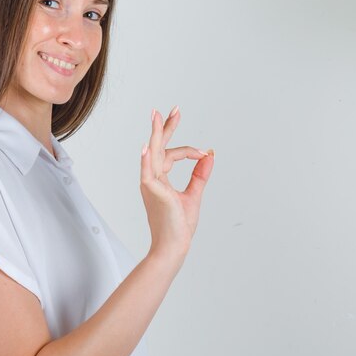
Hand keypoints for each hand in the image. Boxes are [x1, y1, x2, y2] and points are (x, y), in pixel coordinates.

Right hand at [140, 106, 213, 261]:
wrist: (173, 246)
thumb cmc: (178, 226)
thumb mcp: (193, 195)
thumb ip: (199, 176)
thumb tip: (208, 156)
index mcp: (159, 180)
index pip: (170, 155)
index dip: (188, 151)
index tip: (203, 152)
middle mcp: (152, 179)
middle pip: (159, 147)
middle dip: (166, 127)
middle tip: (175, 109)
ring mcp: (150, 184)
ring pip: (154, 153)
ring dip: (157, 134)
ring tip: (158, 116)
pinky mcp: (153, 191)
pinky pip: (148, 171)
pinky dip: (146, 158)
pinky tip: (147, 146)